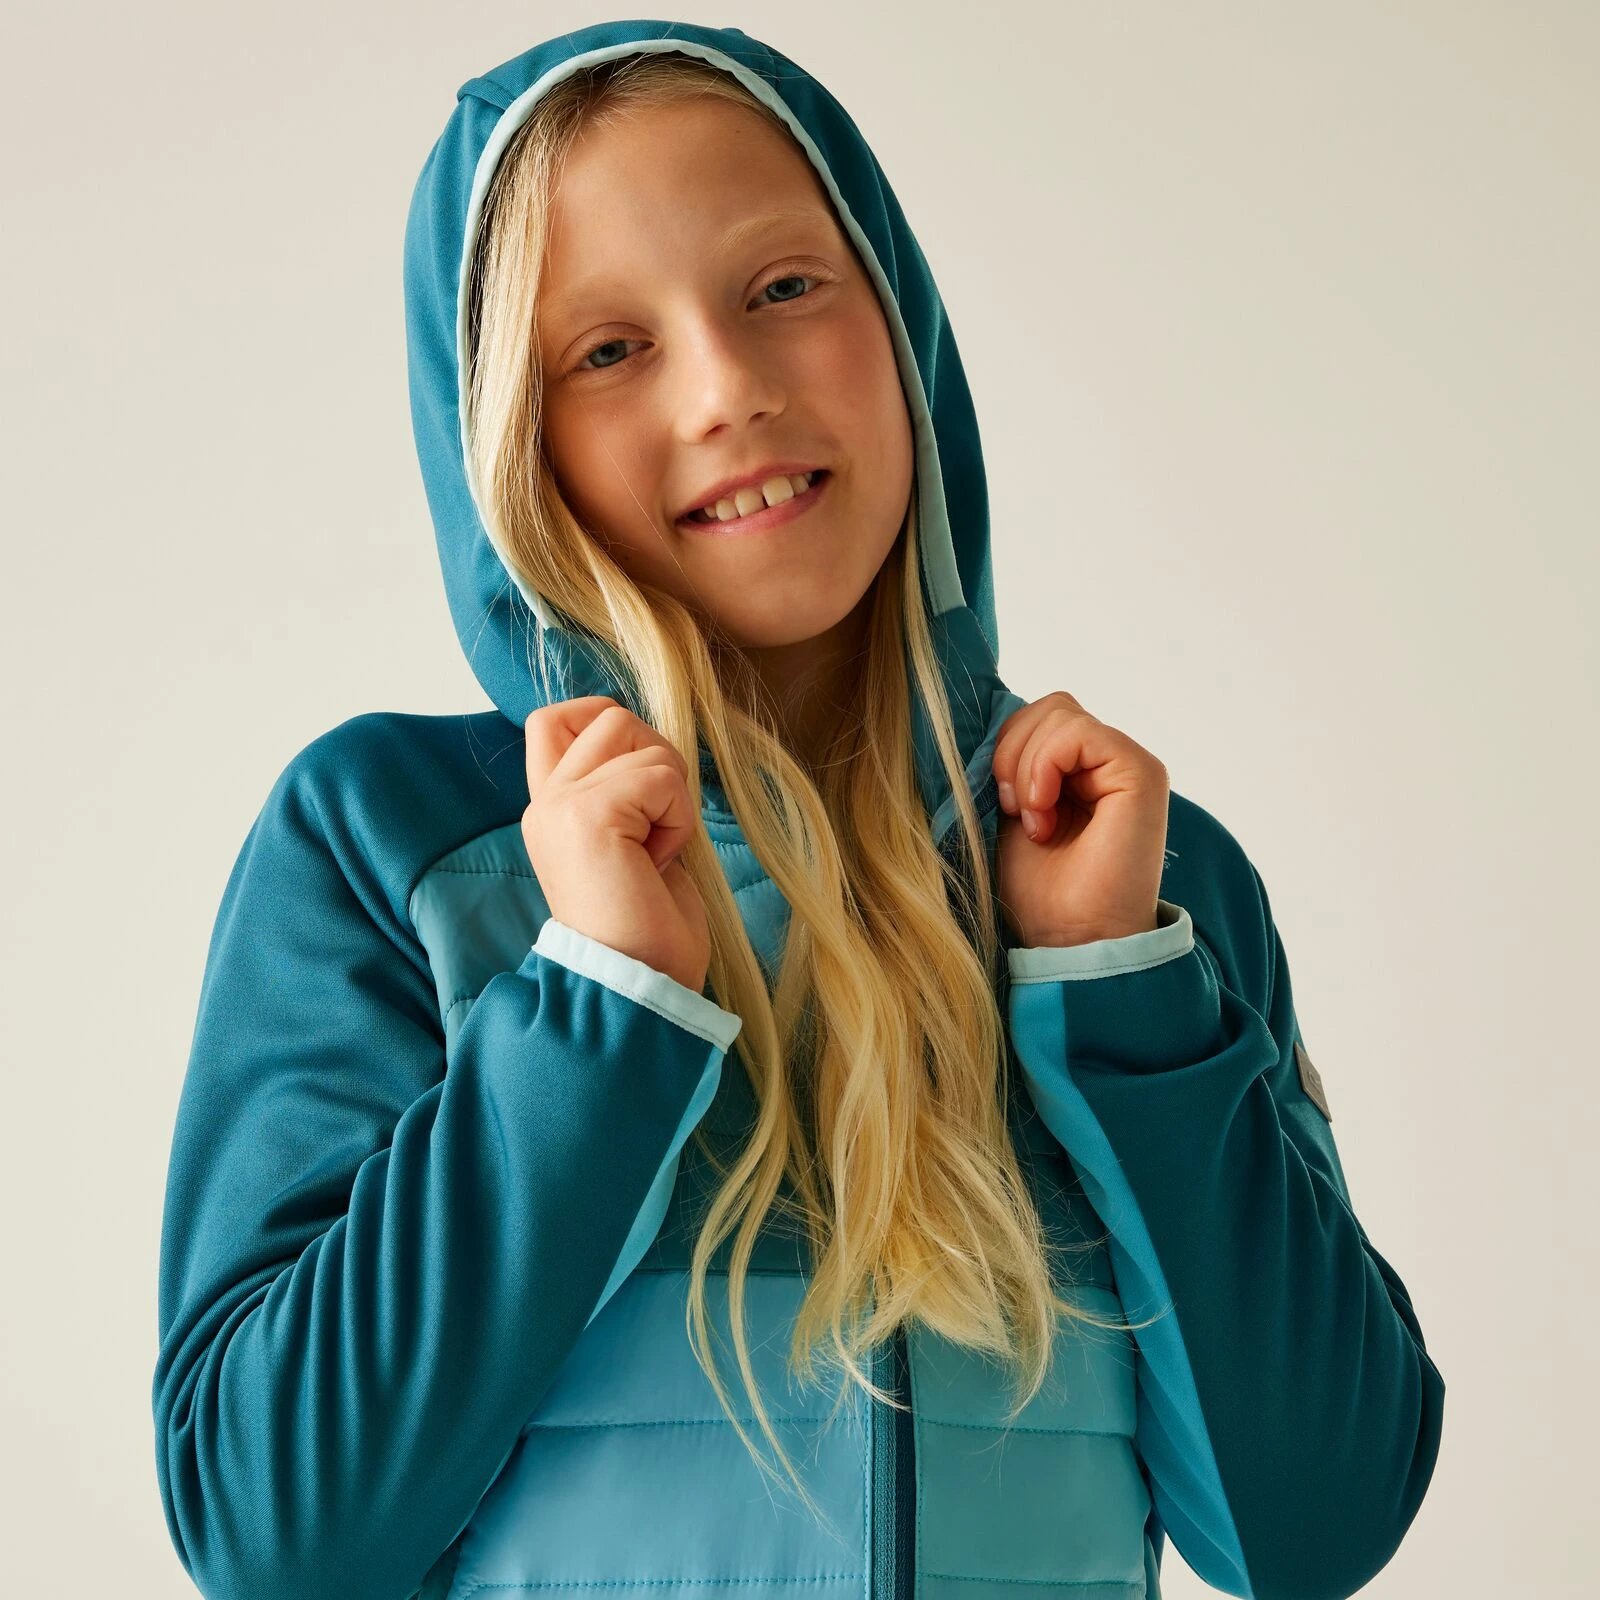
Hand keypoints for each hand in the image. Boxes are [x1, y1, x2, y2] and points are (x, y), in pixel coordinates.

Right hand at [522, 696, 710, 992]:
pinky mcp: (588, 815)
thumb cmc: (648, 927)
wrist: (638, 986)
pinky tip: (660, 864)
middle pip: (609, 716)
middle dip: (656, 759)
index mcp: (551, 810)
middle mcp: (545, 803)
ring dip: (670, 793)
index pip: (551, 720)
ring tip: (656, 850)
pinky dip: (678, 819)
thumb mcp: (633, 844)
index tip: (640, 781)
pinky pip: (662, 778)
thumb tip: (652, 745)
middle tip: (657, 826)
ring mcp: (561, 806)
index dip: (602, 721)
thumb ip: (625, 793)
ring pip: (639, 738)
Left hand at [991, 691, 1169, 947]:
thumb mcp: (1009, 814)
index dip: (1006, 749)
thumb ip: (1009, 766)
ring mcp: (1128, 764)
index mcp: (1080, 771)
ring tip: (1034, 820)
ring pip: (1059, 712)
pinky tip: (1044, 814)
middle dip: (1011, 751)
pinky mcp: (1140, 772)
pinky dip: (1044, 766)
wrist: (1071, 940)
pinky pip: (1078, 731)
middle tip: (1014, 810)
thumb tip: (980, 726)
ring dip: (1026, 766)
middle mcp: (1109, 763)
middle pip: (1048, 706)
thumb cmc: (1040, 892)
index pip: (1037, 718)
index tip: (1003, 805)